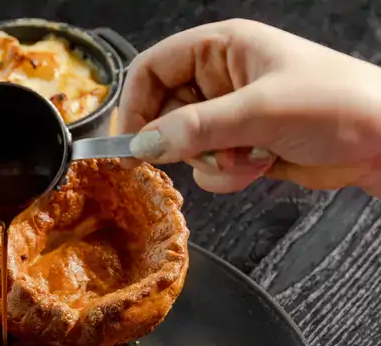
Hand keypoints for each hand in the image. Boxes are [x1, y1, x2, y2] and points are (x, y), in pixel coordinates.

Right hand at [120, 19, 380, 195]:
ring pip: (184, 146)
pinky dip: (227, 175)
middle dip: (182, 142)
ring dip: (211, 162)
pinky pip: (208, 167)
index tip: (132, 145)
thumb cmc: (334, 106)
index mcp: (221, 48)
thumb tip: (142, 146)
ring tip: (250, 156)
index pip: (152, 69)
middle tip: (204, 152)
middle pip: (163, 113)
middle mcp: (218, 79)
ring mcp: (228, 115)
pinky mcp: (240, 145)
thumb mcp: (260, 111)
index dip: (136, 105)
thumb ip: (197, 127)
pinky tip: (260, 166)